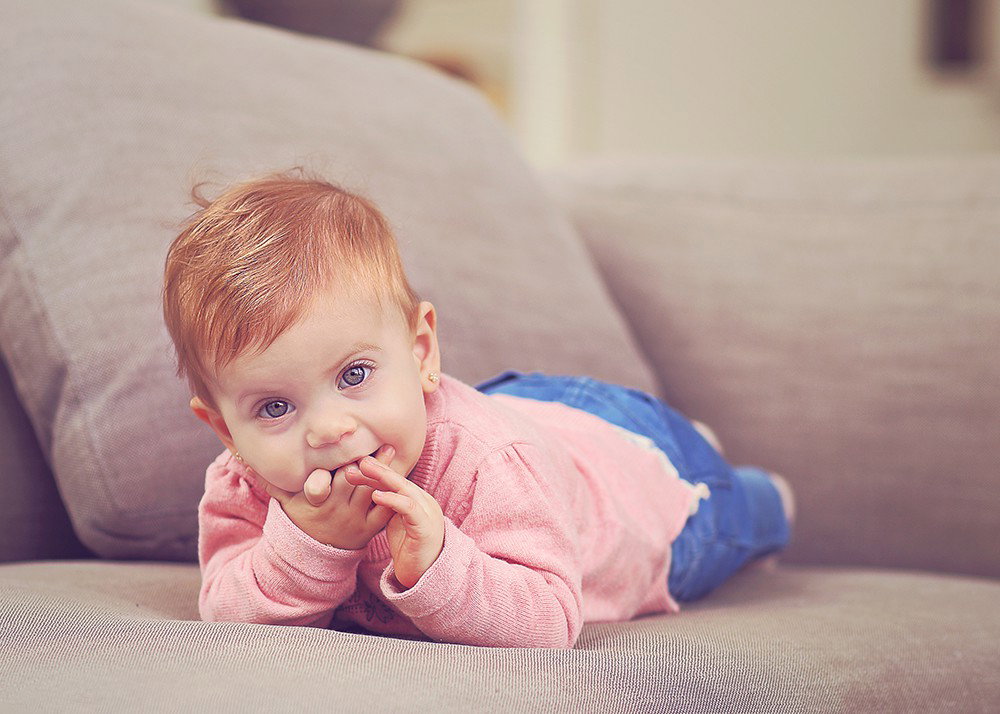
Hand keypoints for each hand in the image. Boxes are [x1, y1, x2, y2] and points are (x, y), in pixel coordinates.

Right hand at [254, 446, 395, 549]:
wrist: (317, 553)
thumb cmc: (303, 517)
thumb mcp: (286, 501)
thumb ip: (272, 480)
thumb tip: (248, 459)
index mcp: (313, 502)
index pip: (317, 486)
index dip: (323, 476)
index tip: (332, 462)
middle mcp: (334, 510)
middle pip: (349, 482)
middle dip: (360, 463)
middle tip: (372, 441)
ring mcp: (354, 519)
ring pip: (368, 492)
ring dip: (380, 472)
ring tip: (389, 449)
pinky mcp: (370, 528)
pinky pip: (384, 511)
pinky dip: (392, 495)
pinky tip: (400, 477)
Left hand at [344, 455, 444, 588]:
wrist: (426, 575)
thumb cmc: (410, 548)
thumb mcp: (395, 522)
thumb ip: (387, 506)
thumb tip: (367, 491)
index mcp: (416, 499)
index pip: (395, 480)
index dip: (376, 472)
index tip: (354, 466)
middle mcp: (424, 501)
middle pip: (400, 480)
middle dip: (378, 469)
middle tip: (359, 461)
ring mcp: (427, 513)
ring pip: (405, 489)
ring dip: (384, 478)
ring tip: (366, 470)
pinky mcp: (425, 527)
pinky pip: (409, 508)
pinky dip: (392, 500)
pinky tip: (376, 496)